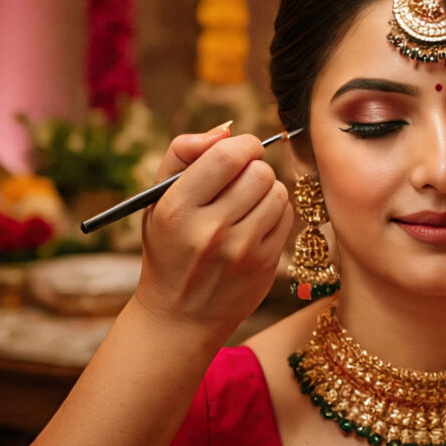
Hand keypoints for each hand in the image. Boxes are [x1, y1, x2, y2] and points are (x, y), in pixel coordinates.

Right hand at [132, 126, 292, 342]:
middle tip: (241, 180)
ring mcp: (241, 251)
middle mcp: (209, 231)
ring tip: (247, 203)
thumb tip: (227, 130)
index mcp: (176, 209)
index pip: (226, 156)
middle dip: (254, 168)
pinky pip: (286, 216)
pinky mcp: (264, 264)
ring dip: (267, 190)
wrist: (179, 315)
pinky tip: (256, 223)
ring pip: (278, 192)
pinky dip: (276, 212)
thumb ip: (184, 154)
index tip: (241, 150)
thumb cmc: (170, 245)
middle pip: (259, 172)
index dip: (243, 144)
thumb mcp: (158, 199)